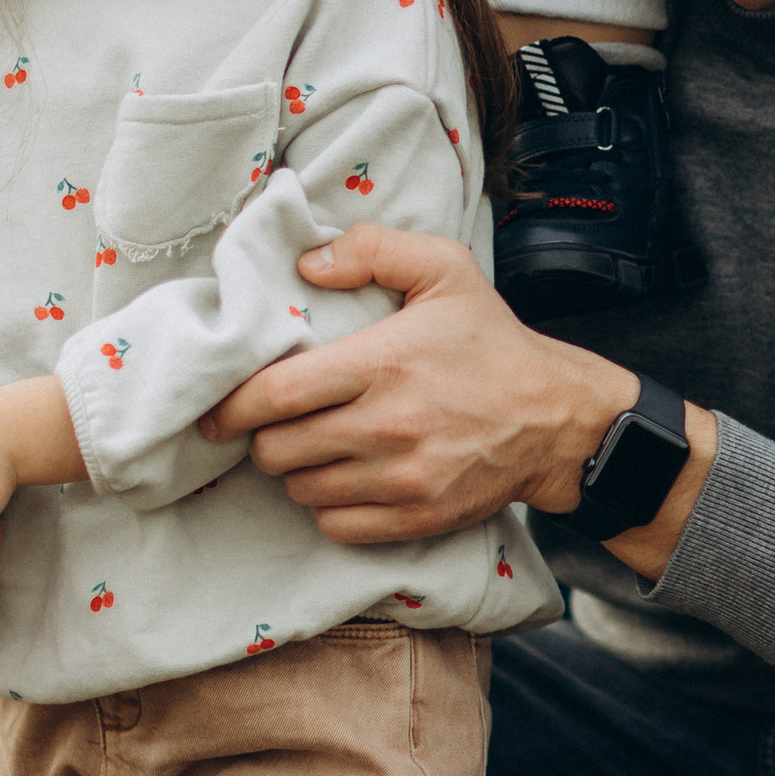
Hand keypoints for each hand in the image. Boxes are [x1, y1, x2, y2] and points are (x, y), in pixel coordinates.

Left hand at [204, 224, 712, 574]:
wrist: (558, 419)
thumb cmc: (492, 341)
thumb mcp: (445, 269)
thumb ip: (372, 249)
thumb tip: (307, 263)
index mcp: (382, 362)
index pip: (274, 397)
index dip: (231, 408)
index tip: (217, 411)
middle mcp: (386, 426)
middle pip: (277, 450)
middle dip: (263, 438)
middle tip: (277, 423)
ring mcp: (402, 478)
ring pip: (302, 490)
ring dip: (296, 471)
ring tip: (315, 447)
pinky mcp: (416, 516)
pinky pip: (336, 526)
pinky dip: (329, 507)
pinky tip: (345, 479)